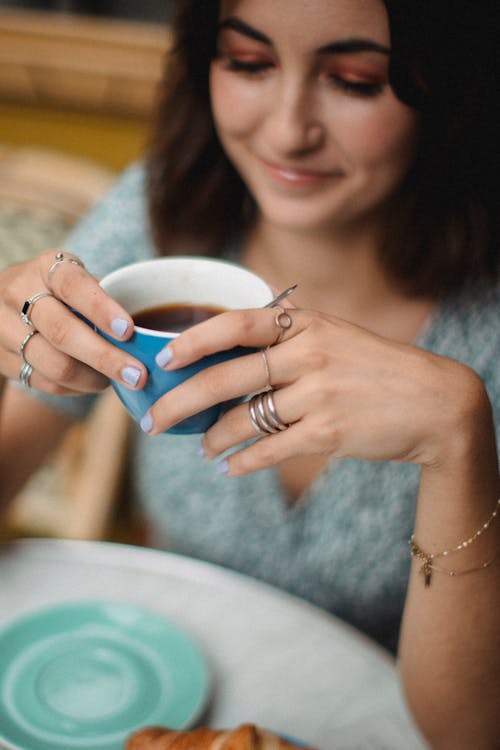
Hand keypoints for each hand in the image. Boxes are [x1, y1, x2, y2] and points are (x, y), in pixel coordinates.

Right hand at [0, 250, 147, 394]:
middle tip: (138, 375)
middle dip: (105, 357)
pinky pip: (45, 382)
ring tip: (118, 380)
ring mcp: (6, 329)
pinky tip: (94, 383)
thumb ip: (105, 297)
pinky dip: (76, 388)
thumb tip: (150, 332)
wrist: (2, 304)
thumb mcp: (76, 280)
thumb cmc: (58, 292)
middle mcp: (20, 294)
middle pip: (63, 332)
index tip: (128, 330)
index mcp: (46, 268)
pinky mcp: (3, 360)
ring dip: (93, 378)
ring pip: (54, 364)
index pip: (73, 286)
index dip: (101, 308)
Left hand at [141, 305, 482, 473]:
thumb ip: (287, 339)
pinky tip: (229, 467)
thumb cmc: (377, 368)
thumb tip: (230, 352)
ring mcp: (318, 393)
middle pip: (224, 378)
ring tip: (201, 448)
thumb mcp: (335, 336)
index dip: (194, 340)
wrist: (435, 402)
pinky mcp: (328, 432)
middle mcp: (308, 353)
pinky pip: (269, 450)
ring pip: (242, 420)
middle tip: (153, 420)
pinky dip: (243, 461)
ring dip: (212, 438)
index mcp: (306, 323)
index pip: (236, 323)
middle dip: (179, 402)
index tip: (164, 358)